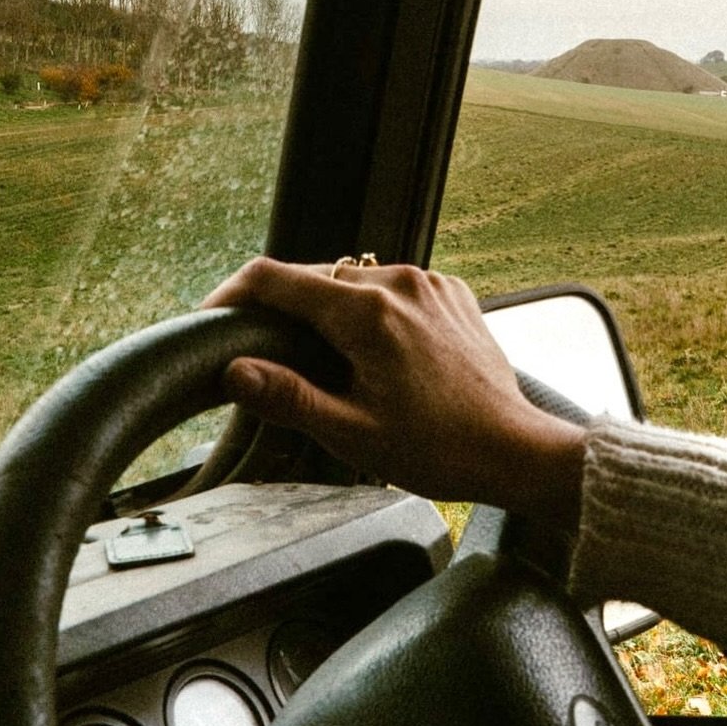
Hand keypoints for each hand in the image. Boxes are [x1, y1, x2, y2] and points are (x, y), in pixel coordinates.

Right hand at [202, 259, 586, 527]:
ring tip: (318, 361)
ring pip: (353, 281)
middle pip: (313, 276)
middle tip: (259, 351)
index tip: (211, 319)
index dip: (232, 295)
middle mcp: (400, 282)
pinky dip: (369, 311)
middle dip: (279, 308)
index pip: (276, 278)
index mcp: (368, 313)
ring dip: (326, 310)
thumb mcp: (352, 434)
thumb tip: (232, 371)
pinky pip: (392, 289)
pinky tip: (370, 354)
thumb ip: (289, 397)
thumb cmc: (438, 449)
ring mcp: (430, 284)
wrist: (514, 449)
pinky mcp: (451, 294)